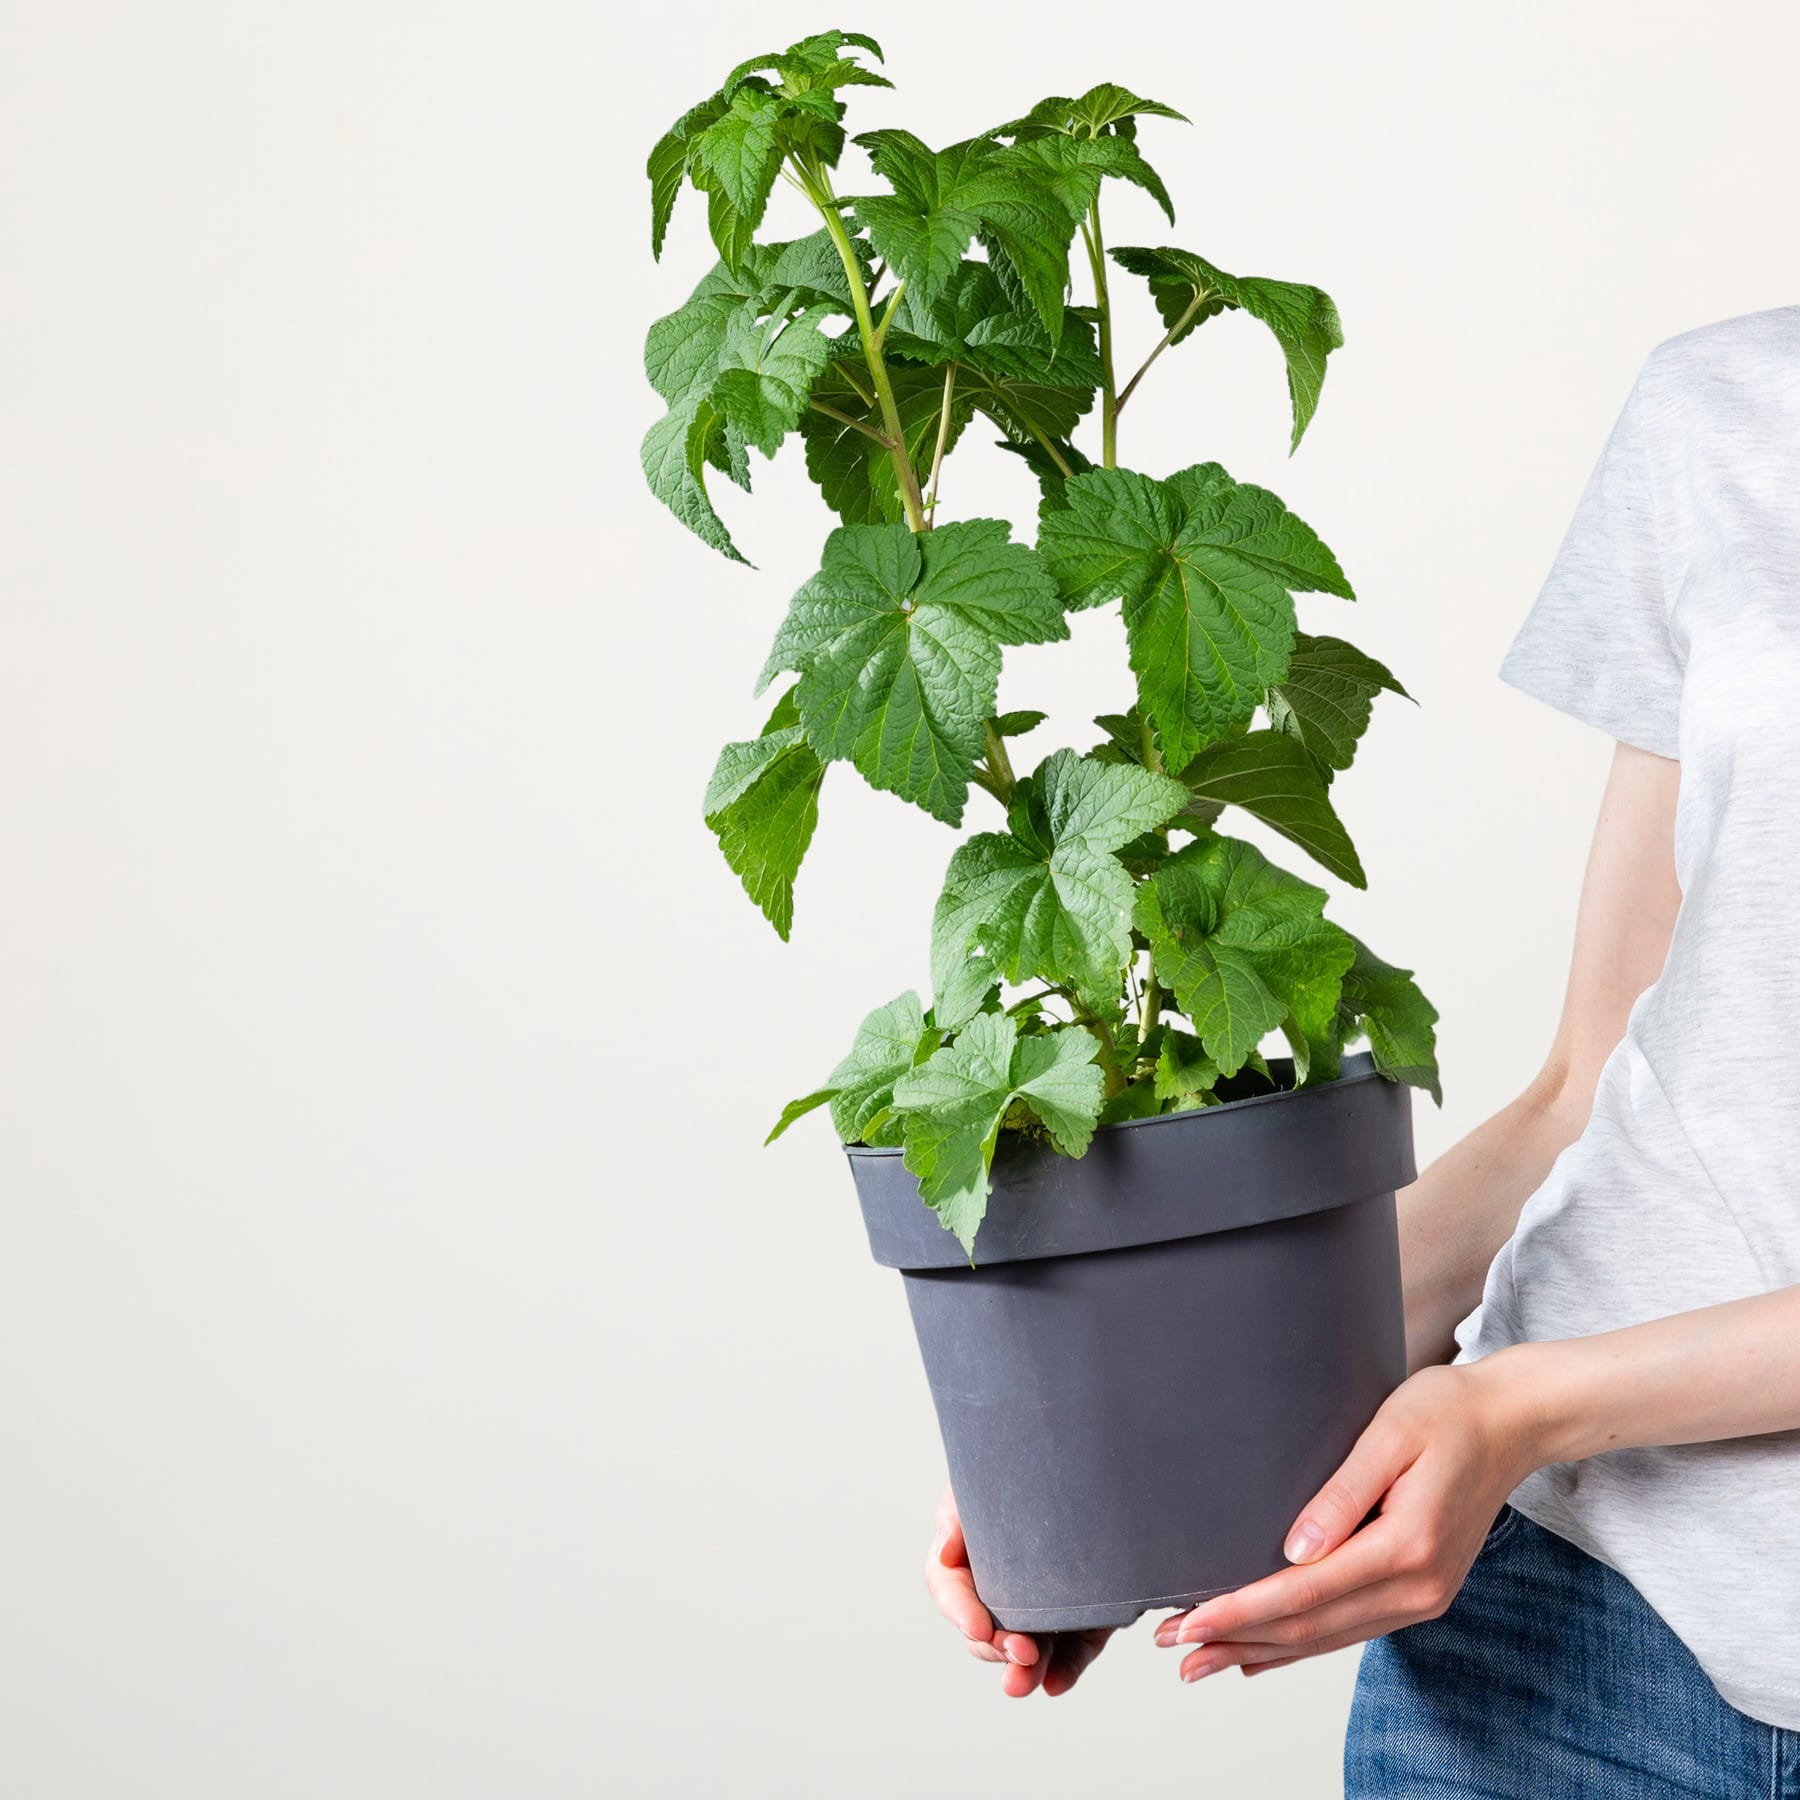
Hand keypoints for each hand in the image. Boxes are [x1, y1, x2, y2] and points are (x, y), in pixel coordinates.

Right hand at [925, 1486, 1112, 1697]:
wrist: (1085, 1464)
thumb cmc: (1014, 1469)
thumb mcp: (978, 1482)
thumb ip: (956, 1514)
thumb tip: (944, 1553)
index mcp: (968, 1558)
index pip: (950, 1590)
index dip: (960, 1611)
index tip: (978, 1626)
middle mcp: (1000, 1589)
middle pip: (984, 1632)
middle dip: (997, 1648)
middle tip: (1021, 1650)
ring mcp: (1040, 1608)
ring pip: (1026, 1651)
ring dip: (1025, 1671)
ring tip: (1028, 1681)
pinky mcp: (1081, 1617)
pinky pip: (1072, 1651)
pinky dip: (1063, 1671)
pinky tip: (1055, 1684)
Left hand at [1153, 1357, 1542, 1682]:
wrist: (1512, 1422)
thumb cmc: (1447, 1412)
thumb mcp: (1389, 1434)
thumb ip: (1342, 1494)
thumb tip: (1295, 1550)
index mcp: (1406, 1547)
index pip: (1303, 1593)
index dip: (1240, 1611)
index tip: (1188, 1622)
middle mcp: (1417, 1587)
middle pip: (1309, 1628)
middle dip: (1236, 1640)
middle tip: (1174, 1649)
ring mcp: (1422, 1597)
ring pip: (1326, 1638)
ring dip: (1261, 1650)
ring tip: (1203, 1659)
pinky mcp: (1420, 1592)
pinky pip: (1350, 1630)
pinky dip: (1301, 1646)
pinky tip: (1263, 1654)